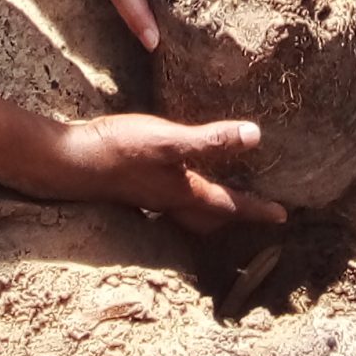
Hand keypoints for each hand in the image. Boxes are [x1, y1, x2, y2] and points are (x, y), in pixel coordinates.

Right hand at [53, 113, 285, 229]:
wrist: (72, 162)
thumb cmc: (121, 150)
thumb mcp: (169, 141)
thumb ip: (210, 140)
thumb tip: (255, 136)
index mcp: (186, 193)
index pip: (231, 205)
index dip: (258, 210)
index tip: (282, 216)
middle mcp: (172, 201)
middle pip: (212, 218)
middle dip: (236, 215)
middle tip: (257, 209)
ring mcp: (152, 197)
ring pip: (192, 212)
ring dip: (212, 208)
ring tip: (226, 194)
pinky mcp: (138, 187)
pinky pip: (173, 199)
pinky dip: (188, 194)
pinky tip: (182, 177)